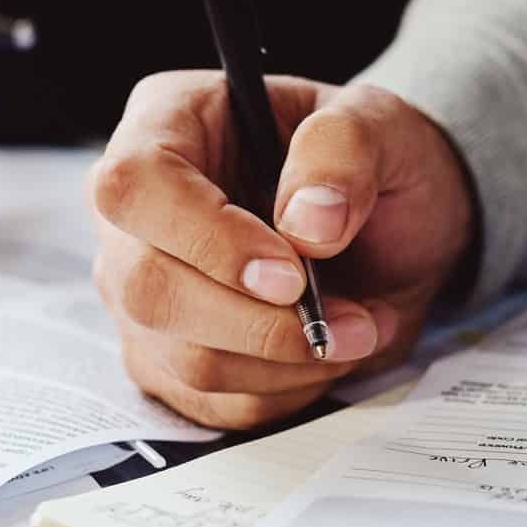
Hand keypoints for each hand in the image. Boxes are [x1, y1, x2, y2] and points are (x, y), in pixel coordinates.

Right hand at [89, 72, 474, 427]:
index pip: (136, 186)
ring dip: (287, 362)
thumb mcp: (381, 125)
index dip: (207, 239)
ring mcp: (142, 291)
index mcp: (165, 124)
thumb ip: (344, 151)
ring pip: (183, 358)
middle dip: (259, 323)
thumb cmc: (370, 162)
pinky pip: (212, 402)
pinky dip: (286, 390)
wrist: (392, 228)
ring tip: (359, 328)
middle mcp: (134, 214)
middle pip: (146, 287)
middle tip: (348, 319)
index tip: (292, 274)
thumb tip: (308, 223)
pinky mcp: (168, 358)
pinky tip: (329, 351)